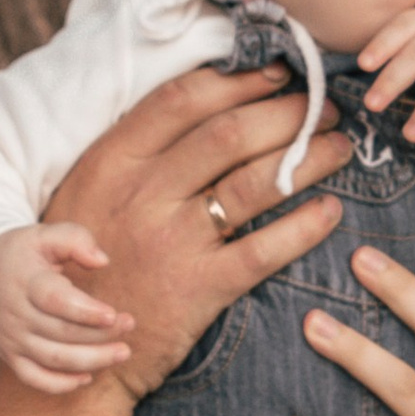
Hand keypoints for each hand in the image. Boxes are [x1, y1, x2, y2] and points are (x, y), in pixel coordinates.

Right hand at [0, 220, 135, 395]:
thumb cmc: (22, 254)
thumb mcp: (43, 235)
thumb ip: (75, 239)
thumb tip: (102, 261)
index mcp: (25, 281)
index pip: (54, 300)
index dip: (85, 311)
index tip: (113, 314)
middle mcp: (16, 313)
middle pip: (61, 333)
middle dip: (100, 335)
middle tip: (129, 325)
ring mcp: (12, 339)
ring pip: (53, 359)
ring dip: (91, 360)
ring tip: (122, 352)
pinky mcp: (10, 356)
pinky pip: (35, 378)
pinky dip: (61, 384)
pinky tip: (88, 377)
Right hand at [44, 65, 349, 398]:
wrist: (74, 344)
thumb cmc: (88, 262)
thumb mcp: (90, 193)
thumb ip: (135, 152)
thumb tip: (204, 105)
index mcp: (112, 161)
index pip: (183, 100)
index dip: (237, 80)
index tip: (277, 71)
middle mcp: (142, 194)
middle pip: (229, 133)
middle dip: (288, 113)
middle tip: (324, 108)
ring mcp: (171, 241)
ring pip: (254, 183)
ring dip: (309, 158)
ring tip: (341, 146)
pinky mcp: (198, 289)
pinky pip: (263, 250)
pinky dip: (304, 227)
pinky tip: (331, 211)